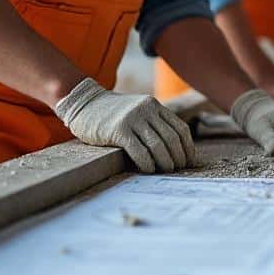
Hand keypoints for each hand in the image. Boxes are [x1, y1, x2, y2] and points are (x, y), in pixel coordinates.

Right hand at [54, 79, 196, 172]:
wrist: (84, 103)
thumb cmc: (112, 113)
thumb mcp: (138, 111)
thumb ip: (154, 123)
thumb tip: (175, 149)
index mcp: (155, 106)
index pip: (180, 128)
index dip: (188, 147)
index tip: (190, 162)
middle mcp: (147, 110)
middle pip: (172, 138)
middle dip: (179, 156)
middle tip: (179, 169)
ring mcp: (133, 119)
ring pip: (158, 145)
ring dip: (165, 161)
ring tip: (167, 171)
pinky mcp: (118, 130)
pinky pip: (138, 150)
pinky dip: (147, 162)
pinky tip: (149, 170)